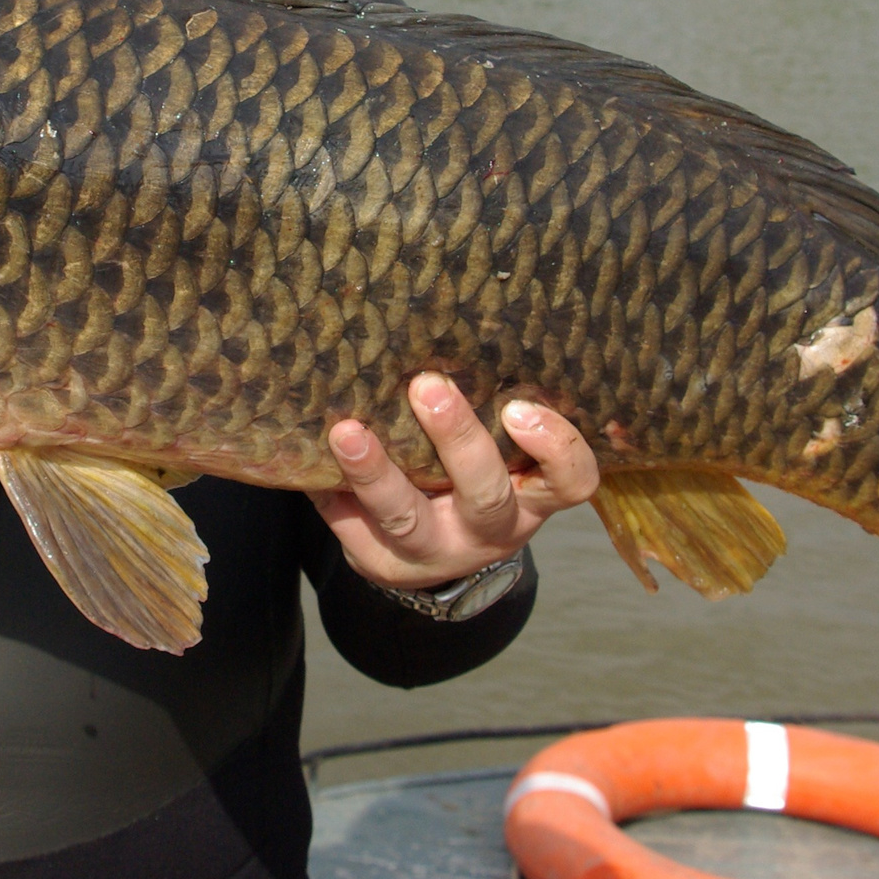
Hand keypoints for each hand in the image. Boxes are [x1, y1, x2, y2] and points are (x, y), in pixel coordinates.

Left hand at [311, 373, 599, 590]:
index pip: (570, 482)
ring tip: (346, 431)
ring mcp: (433, 553)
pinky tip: (308, 452)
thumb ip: (493, 406)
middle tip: (427, 386)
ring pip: (406, 518)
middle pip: (484, 495)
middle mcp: (490, 530)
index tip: (522, 407)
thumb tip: (453, 316)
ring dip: (374, 472)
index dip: (556, 448)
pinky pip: (350, 526)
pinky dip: (329, 486)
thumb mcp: (500, 453)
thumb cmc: (471, 474)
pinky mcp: (379, 562)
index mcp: (531, 498)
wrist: (434, 549)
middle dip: (456, 441)